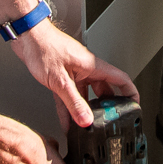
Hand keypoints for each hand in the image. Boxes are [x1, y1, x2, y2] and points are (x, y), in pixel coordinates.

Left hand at [8, 19, 135, 131]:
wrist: (27, 38)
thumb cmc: (44, 47)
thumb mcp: (60, 80)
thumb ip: (73, 102)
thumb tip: (86, 119)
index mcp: (92, 65)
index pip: (120, 79)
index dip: (130, 92)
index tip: (135, 104)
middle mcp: (86, 68)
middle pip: (104, 89)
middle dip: (107, 106)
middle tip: (108, 120)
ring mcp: (74, 72)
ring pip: (86, 95)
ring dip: (85, 109)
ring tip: (86, 125)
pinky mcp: (61, 76)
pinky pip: (69, 96)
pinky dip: (69, 108)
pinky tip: (67, 121)